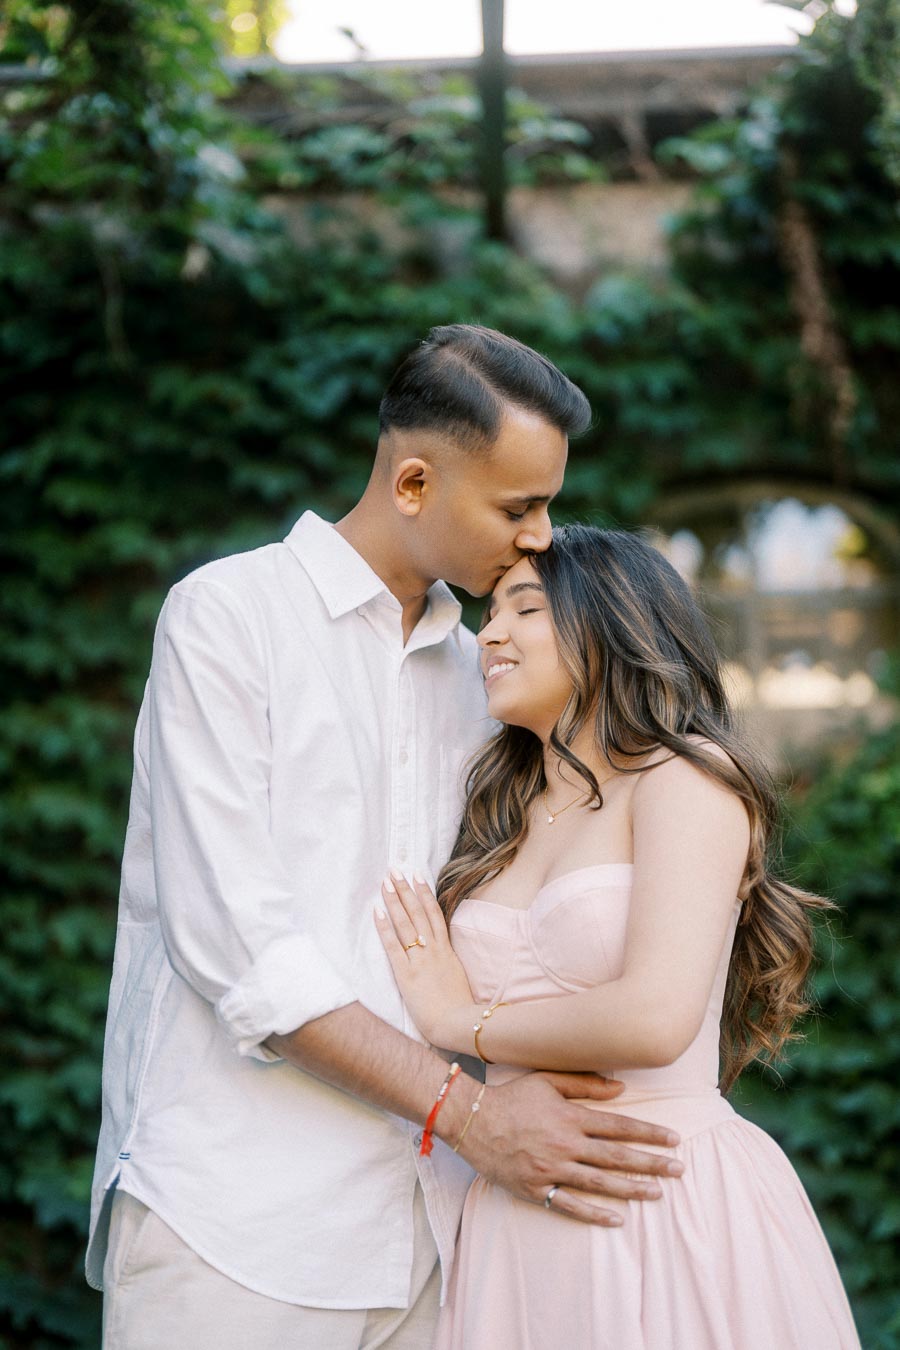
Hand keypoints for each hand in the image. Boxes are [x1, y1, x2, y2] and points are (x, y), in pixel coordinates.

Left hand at [375, 871, 475, 1048]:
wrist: (458, 1023)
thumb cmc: (459, 1007)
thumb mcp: (457, 977)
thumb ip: (448, 963)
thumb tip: (443, 955)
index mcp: (446, 950)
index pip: (434, 915)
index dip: (424, 894)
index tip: (417, 876)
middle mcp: (433, 950)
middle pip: (418, 913)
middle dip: (405, 890)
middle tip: (395, 870)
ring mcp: (420, 960)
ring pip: (406, 924)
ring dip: (395, 901)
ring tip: (386, 882)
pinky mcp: (407, 974)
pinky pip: (394, 946)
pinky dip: (384, 928)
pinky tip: (377, 912)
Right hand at [451, 1071, 684, 1225]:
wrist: (471, 1120)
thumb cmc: (512, 1096)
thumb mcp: (548, 1080)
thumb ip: (585, 1084)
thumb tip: (621, 1088)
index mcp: (571, 1117)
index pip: (619, 1126)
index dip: (649, 1133)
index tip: (673, 1139)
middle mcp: (565, 1144)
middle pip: (616, 1157)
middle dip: (651, 1163)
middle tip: (679, 1170)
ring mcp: (551, 1169)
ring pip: (599, 1183)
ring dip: (632, 1189)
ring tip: (657, 1194)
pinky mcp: (535, 1188)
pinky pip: (569, 1205)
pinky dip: (594, 1214)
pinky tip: (617, 1219)